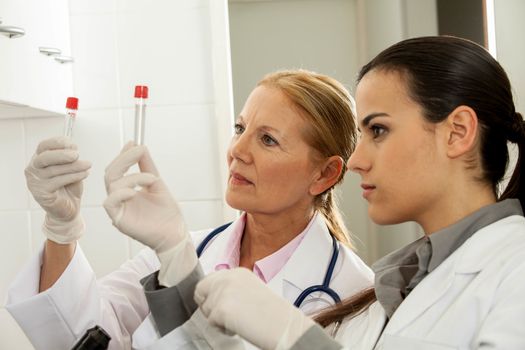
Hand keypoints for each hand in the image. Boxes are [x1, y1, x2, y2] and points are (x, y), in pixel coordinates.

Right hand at [25, 137, 90, 243]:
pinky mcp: (41, 193)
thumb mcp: (71, 168)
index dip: (58, 142)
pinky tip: (85, 174)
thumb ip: (70, 158)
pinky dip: (73, 176)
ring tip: (87, 165)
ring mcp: (35, 181)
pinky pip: (58, 181)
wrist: (69, 209)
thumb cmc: (69, 186)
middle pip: (44, 157)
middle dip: (62, 154)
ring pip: (54, 170)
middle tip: (77, 154)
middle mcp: (33, 169)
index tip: (73, 144)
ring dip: (73, 166)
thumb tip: (73, 149)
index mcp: (39, 159)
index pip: (43, 146)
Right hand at [103, 142, 197, 285]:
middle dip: (124, 159)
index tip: (134, 144)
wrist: (175, 234)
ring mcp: (119, 209)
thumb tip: (140, 147)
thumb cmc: (167, 214)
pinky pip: (111, 203)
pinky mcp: (119, 219)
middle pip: (111, 173)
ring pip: (112, 184)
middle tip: (138, 151)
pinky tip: (136, 191)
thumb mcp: (157, 184)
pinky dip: (122, 193)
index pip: (118, 169)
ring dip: (132, 176)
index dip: (123, 155)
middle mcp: (120, 198)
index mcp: (127, 190)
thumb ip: (147, 167)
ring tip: (152, 179)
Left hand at [194, 268, 314, 349]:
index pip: (211, 279)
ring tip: (238, 321)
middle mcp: (228, 277)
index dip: (212, 295)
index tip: (220, 305)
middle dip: (208, 304)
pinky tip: (238, 327)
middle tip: (223, 316)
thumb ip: (233, 289)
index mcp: (237, 272)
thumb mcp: (252, 290)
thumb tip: (216, 297)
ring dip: (217, 319)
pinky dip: (222, 328)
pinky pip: (211, 322)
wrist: (283, 324)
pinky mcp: (220, 308)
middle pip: (201, 289)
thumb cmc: (273, 313)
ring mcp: (223, 292)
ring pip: (206, 308)